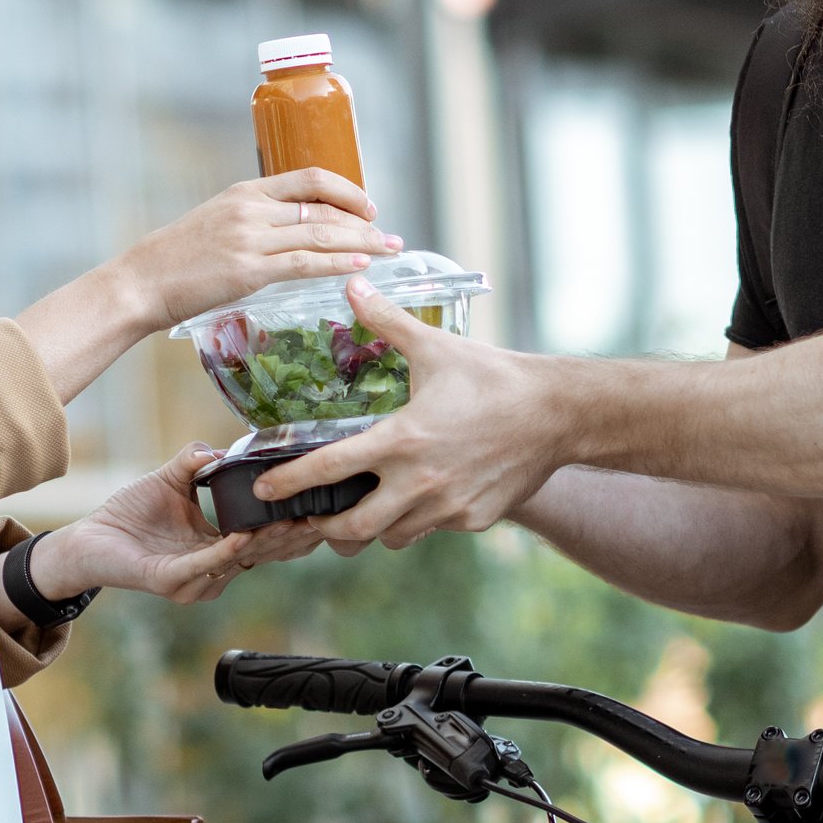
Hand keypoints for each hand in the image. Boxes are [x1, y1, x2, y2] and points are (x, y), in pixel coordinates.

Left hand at [32, 446, 323, 604]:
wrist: (88, 539)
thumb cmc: (130, 513)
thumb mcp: (171, 479)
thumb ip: (197, 462)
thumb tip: (224, 447)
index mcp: (219, 547)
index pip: (266, 538)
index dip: (292, 524)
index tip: (318, 503)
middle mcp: (214, 569)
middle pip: (264, 553)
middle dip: (292, 534)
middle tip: (319, 512)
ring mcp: (195, 579)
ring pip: (240, 561)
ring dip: (264, 542)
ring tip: (290, 520)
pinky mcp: (171, 581)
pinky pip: (204, 567)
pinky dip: (224, 553)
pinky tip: (241, 536)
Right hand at [106, 168, 395, 334]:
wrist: (141, 281)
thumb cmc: (177, 259)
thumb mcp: (217, 224)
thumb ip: (254, 223)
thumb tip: (292, 234)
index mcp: (245, 192)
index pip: (310, 179)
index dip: (347, 191)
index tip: (369, 208)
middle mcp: (252, 209)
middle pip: (323, 208)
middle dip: (365, 223)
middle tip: (393, 237)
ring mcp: (250, 238)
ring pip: (320, 234)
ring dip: (362, 243)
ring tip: (389, 252)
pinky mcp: (247, 270)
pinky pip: (303, 263)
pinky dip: (336, 263)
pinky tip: (360, 265)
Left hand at [248, 285, 567, 550]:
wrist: (558, 413)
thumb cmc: (495, 377)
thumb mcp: (435, 347)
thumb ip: (386, 321)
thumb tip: (352, 285)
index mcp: (400, 440)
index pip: (328, 470)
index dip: (289, 484)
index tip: (264, 490)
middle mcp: (419, 483)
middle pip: (352, 529)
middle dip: (326, 528)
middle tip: (313, 517)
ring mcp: (447, 508)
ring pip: (391, 537)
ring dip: (373, 527)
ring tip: (365, 509)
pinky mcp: (472, 520)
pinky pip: (431, 530)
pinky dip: (417, 521)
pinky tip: (419, 499)